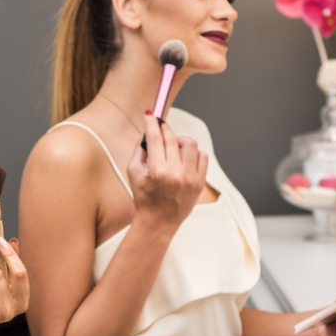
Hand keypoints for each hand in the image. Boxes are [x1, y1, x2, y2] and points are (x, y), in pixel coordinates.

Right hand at [125, 114, 207, 237]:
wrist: (159, 221)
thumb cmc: (144, 196)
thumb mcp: (133, 173)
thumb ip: (138, 149)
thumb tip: (147, 130)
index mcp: (156, 172)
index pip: (155, 139)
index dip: (152, 123)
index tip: (150, 114)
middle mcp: (175, 174)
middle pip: (172, 139)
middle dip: (164, 130)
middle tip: (160, 128)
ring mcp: (190, 179)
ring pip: (190, 144)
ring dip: (180, 140)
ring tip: (174, 146)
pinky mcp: (200, 183)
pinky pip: (202, 156)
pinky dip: (193, 153)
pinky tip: (184, 159)